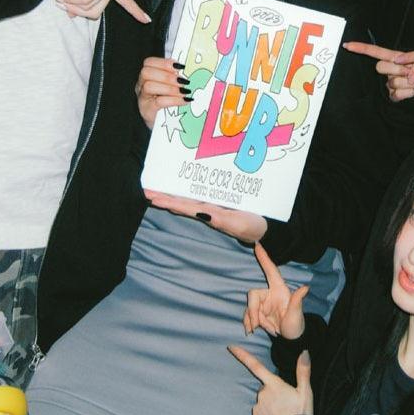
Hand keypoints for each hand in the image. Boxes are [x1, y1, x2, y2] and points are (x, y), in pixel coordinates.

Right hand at [55, 0, 150, 22]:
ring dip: (70, 1)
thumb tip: (71, 15)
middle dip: (75, 9)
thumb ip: (76, 1)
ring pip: (88, 7)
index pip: (125, 0)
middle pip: (94, 12)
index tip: (148, 20)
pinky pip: (85, 0)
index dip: (135, 11)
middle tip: (61, 2)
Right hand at [135, 57, 190, 127]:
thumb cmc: (168, 102)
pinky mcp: (147, 110)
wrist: (162, 125)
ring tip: (185, 91)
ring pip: (149, 86)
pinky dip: (174, 100)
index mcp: (148, 75)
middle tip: (183, 81)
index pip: (149, 62)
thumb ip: (176, 77)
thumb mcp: (172, 86)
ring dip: (170, 88)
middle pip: (146, 73)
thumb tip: (190, 70)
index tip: (180, 66)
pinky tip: (185, 100)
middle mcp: (141, 85)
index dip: (164, 62)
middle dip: (167, 75)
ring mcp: (143, 98)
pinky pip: (158, 102)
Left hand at [144, 193, 267, 242]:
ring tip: (155, 190)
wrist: (266, 227)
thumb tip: (204, 213)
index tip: (152, 196)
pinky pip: (200, 195)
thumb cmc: (253, 226)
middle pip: (181, 202)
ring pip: (187, 199)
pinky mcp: (220, 202)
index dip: (168, 201)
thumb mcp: (238, 224)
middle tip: (146, 190)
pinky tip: (180, 187)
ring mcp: (213, 206)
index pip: (184, 207)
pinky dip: (187, 191)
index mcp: (209, 214)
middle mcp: (207, 210)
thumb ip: (222, 219)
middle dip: (164, 197)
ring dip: (171, 195)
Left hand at [229, 347, 312, 414]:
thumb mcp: (305, 392)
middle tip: (284, 402)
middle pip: (263, 388)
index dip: (242, 355)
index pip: (255, 365)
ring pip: (261, 402)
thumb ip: (303, 371)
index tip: (231, 347)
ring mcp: (257, 408)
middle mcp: (262, 394)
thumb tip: (304, 352)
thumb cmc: (300, 413)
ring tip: (281, 412)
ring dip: (269, 405)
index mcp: (273, 384)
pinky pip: (259, 414)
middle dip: (271, 392)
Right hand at [245, 243, 307, 338]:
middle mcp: (270, 293)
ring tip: (259, 330)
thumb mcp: (296, 314)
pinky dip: (248, 322)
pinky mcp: (258, 312)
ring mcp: (263, 303)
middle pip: (253, 294)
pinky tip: (252, 330)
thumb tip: (306, 288)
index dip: (264, 258)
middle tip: (256, 326)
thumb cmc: (295, 325)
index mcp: (279, 289)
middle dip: (253, 311)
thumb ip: (297, 300)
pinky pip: (248, 314)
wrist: (290, 339)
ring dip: (251, 319)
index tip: (258, 244)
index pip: (270, 270)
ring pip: (250, 306)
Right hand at [343, 41, 413, 101]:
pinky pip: (396, 95)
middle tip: (411, 72)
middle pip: (380, 67)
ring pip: (392, 82)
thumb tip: (411, 76)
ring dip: (408, 83)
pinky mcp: (393, 95)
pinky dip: (408, 93)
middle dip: (397, 69)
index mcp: (394, 57)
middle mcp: (388, 70)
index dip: (360, 48)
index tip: (347, 45)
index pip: (374, 51)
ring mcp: (389, 83)